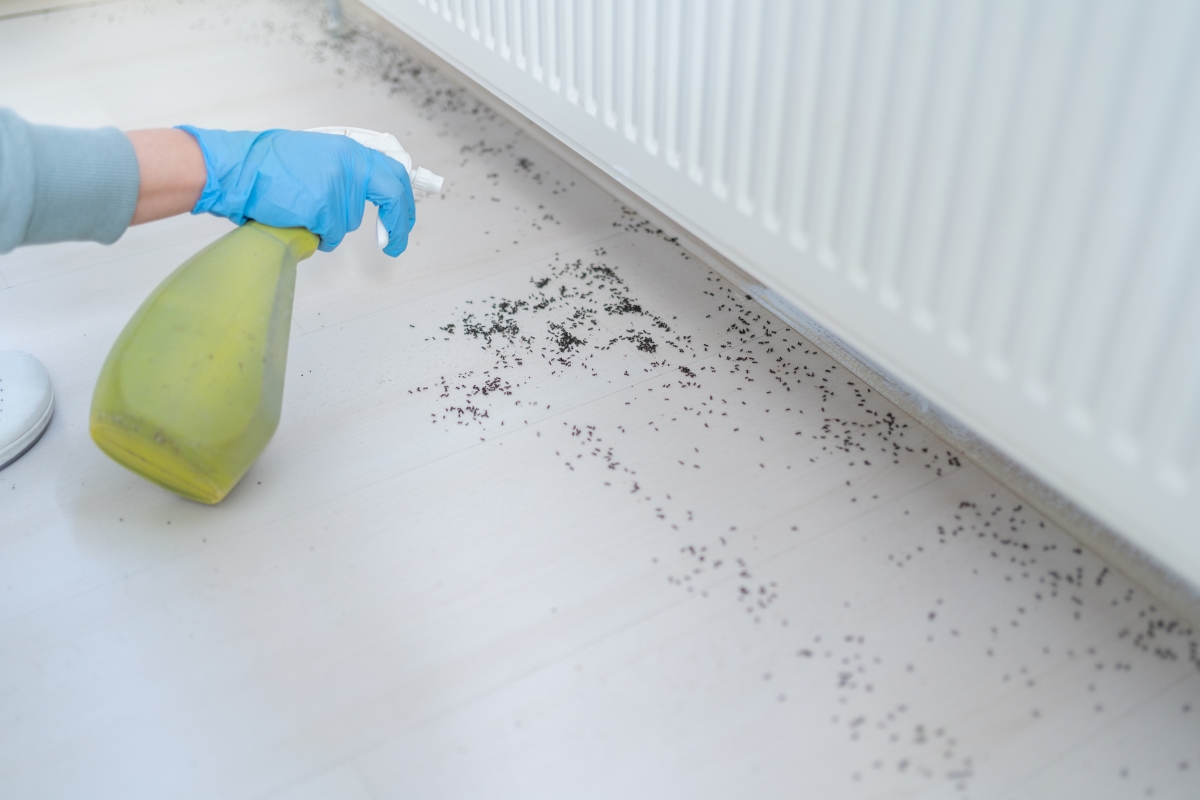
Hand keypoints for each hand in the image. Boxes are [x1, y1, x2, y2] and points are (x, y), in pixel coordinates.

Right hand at [177, 126, 415, 256]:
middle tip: (394, 244)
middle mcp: (349, 165)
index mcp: (348, 150)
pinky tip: (293, 218)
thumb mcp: (315, 155)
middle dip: (398, 224)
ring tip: (298, 207)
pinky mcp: (323, 208)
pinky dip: (313, 235)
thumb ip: (344, 171)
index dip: (404, 200)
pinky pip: (328, 235)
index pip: (393, 174)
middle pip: (391, 197)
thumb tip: (366, 193)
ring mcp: (337, 187)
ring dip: (327, 226)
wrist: (235, 169)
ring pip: (347, 223)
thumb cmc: (265, 166)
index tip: (404, 219)